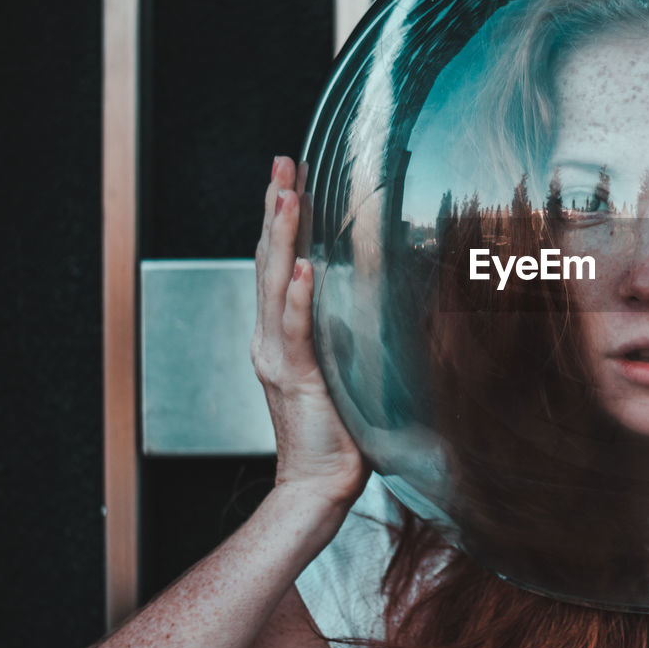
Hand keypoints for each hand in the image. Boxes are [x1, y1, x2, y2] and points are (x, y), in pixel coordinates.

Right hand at [251, 155, 366, 509]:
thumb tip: (380, 298)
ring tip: (286, 195)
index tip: (292, 177)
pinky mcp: (295, 378)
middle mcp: (271, 338)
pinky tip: (304, 269)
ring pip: (275, 284)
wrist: (318, 483)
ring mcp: (277, 356)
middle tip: (281, 163)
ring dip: (282, 237)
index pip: (279, 263)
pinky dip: (298, 299)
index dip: (283, 219)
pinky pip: (295, 331)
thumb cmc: (339, 430)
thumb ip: (350, 332)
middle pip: (269, 260)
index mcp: (281, 333)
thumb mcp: (346, 366)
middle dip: (275, 209)